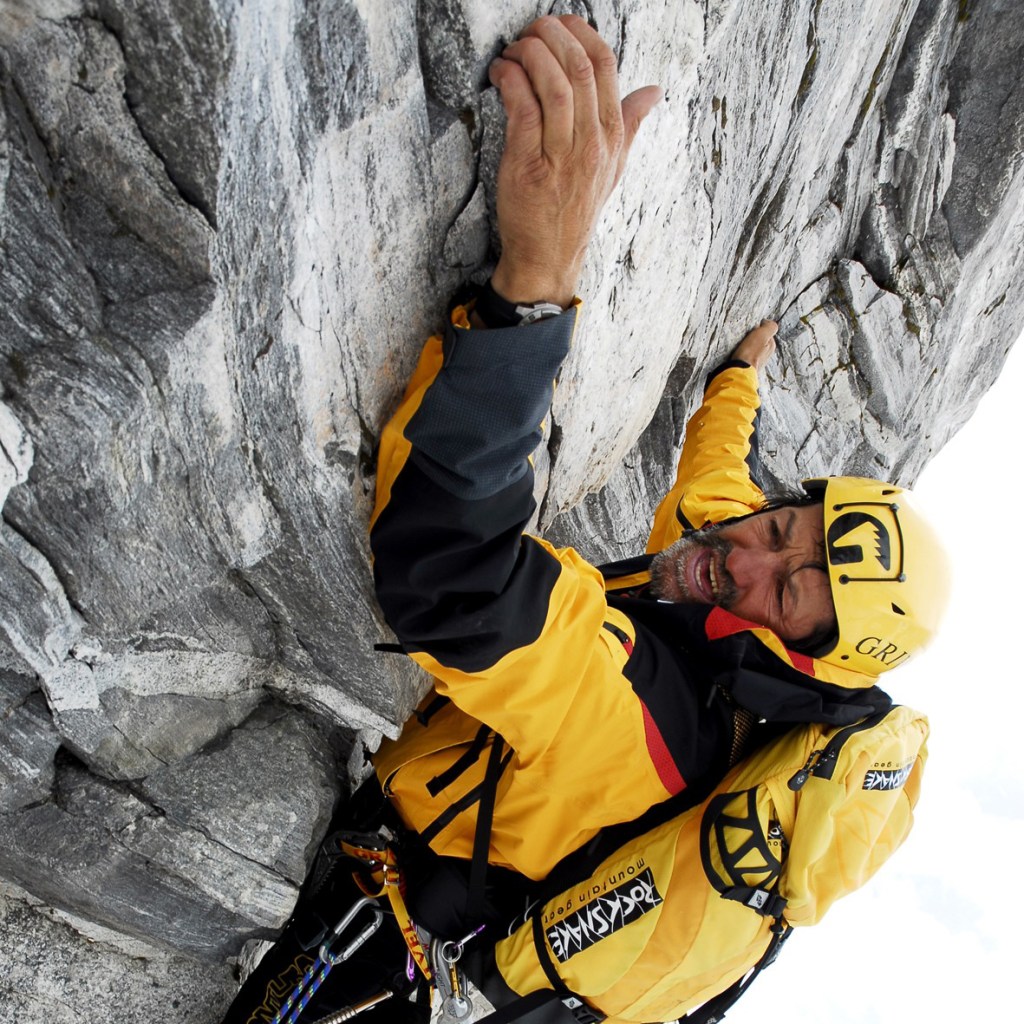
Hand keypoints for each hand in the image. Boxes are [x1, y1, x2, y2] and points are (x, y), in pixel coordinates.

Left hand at [487, 15, 661, 307]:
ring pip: (554, 84)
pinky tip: (501, 74)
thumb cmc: (576, 210)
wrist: (550, 256)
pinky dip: (510, 81)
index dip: (580, 33)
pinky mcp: (528, 165)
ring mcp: (561, 155)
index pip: (606, 66)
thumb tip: (653, 92)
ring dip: (530, 54)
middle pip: (579, 67)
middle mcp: (591, 143)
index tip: (560, 25)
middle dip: (552, 35)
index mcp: (612, 136)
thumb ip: (629, 125)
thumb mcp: (613, 168)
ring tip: (515, 49)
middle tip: (531, 30)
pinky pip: (522, 108)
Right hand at [731, 320, 777, 372]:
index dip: (758, 328)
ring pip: (753, 348)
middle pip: (760, 340)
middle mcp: (767, 354)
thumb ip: (770, 326)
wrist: (739, 370)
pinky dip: (744, 353)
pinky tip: (739, 353)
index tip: (751, 329)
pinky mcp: (749, 366)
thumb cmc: (750, 352)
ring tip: (741, 345)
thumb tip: (767, 322)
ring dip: (747, 345)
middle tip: (745, 336)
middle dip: (753, 337)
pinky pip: (747, 356)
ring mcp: (758, 361)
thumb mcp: (763, 334)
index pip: (766, 332)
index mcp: (772, 345)